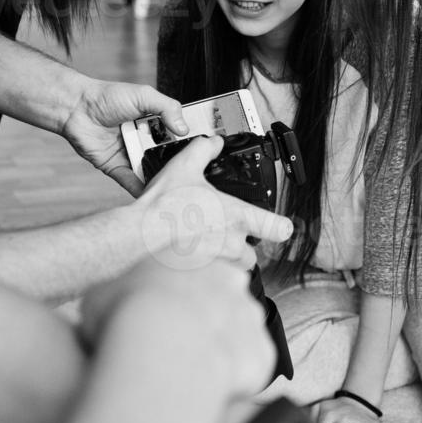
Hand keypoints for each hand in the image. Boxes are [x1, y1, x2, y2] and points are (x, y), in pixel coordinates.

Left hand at [61, 79, 186, 194]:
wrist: (77, 108)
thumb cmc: (108, 96)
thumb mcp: (144, 95)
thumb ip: (167, 108)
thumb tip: (184, 129)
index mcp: (154, 122)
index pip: (178, 135)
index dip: (191, 143)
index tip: (208, 151)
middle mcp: (145, 141)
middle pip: (167, 157)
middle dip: (179, 165)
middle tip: (197, 175)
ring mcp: (131, 155)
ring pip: (151, 171)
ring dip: (162, 179)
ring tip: (179, 190)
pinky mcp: (116, 168)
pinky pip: (131, 182)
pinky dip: (141, 189)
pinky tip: (154, 196)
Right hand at [80, 257, 274, 397]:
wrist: (163, 347)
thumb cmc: (124, 315)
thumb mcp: (98, 298)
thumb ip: (109, 298)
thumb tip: (104, 310)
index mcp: (189, 257)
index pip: (196, 262)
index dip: (186, 285)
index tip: (173, 308)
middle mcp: (228, 279)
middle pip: (223, 298)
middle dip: (207, 320)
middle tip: (178, 346)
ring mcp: (250, 315)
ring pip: (239, 334)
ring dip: (220, 352)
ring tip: (190, 376)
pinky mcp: (261, 352)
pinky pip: (248, 369)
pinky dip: (232, 383)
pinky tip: (207, 394)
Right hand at [134, 134, 294, 270]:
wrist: (140, 237)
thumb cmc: (163, 207)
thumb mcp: (185, 166)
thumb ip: (203, 149)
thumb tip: (213, 142)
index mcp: (237, 216)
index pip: (279, 228)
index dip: (281, 227)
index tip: (279, 227)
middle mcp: (233, 242)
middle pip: (252, 254)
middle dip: (239, 248)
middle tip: (221, 236)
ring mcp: (220, 263)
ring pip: (233, 268)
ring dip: (225, 262)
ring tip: (203, 248)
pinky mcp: (204, 279)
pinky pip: (214, 280)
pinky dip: (206, 272)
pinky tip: (188, 260)